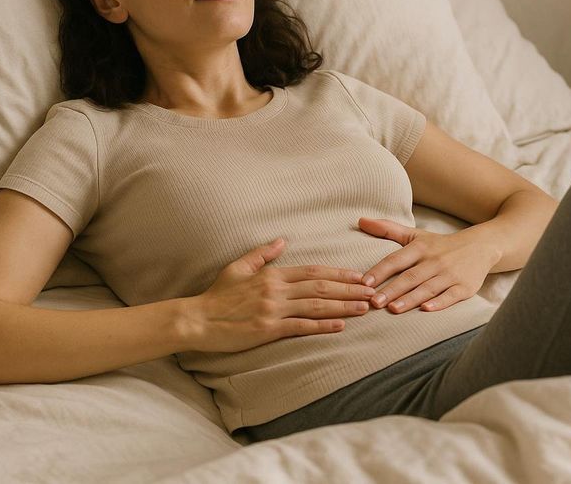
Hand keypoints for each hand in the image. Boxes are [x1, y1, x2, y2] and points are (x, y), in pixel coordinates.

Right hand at [186, 238, 377, 352]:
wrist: (197, 319)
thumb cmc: (217, 294)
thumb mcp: (238, 266)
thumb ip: (263, 253)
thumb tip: (282, 240)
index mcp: (272, 274)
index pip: (313, 272)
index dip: (338, 274)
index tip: (359, 276)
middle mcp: (276, 290)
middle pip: (321, 288)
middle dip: (350, 289)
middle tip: (372, 291)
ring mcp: (273, 310)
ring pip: (316, 306)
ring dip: (343, 306)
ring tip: (365, 307)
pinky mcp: (268, 329)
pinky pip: (301, 327)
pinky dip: (322, 326)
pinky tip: (340, 325)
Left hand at [357, 217, 496, 313]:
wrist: (481, 246)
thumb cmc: (441, 244)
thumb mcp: (416, 235)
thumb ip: (387, 229)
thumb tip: (360, 220)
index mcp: (421, 248)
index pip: (396, 259)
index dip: (380, 271)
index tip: (364, 282)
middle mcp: (435, 260)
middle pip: (410, 276)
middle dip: (392, 289)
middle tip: (373, 302)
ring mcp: (450, 274)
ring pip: (428, 288)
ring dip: (410, 299)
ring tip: (393, 309)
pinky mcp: (465, 287)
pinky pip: (451, 296)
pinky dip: (439, 302)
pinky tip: (426, 309)